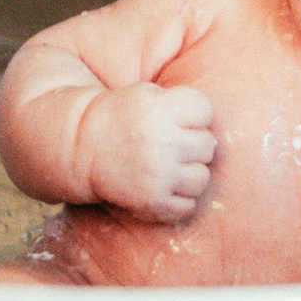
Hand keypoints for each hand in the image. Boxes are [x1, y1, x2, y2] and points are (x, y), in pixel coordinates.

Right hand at [85, 80, 215, 222]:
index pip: (205, 110)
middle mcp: (163, 142)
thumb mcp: (149, 94)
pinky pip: (187, 206)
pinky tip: (166, 186)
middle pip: (207, 144)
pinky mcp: (153, 202)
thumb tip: (216, 132)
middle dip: (193, 143)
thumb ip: (182, 104)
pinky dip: (180, 199)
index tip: (176, 117)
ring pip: (202, 178)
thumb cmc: (122, 117)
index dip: (193, 114)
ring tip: (171, 165)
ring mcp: (159, 175)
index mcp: (162, 109)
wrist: (83, 147)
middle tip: (172, 143)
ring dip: (190, 172)